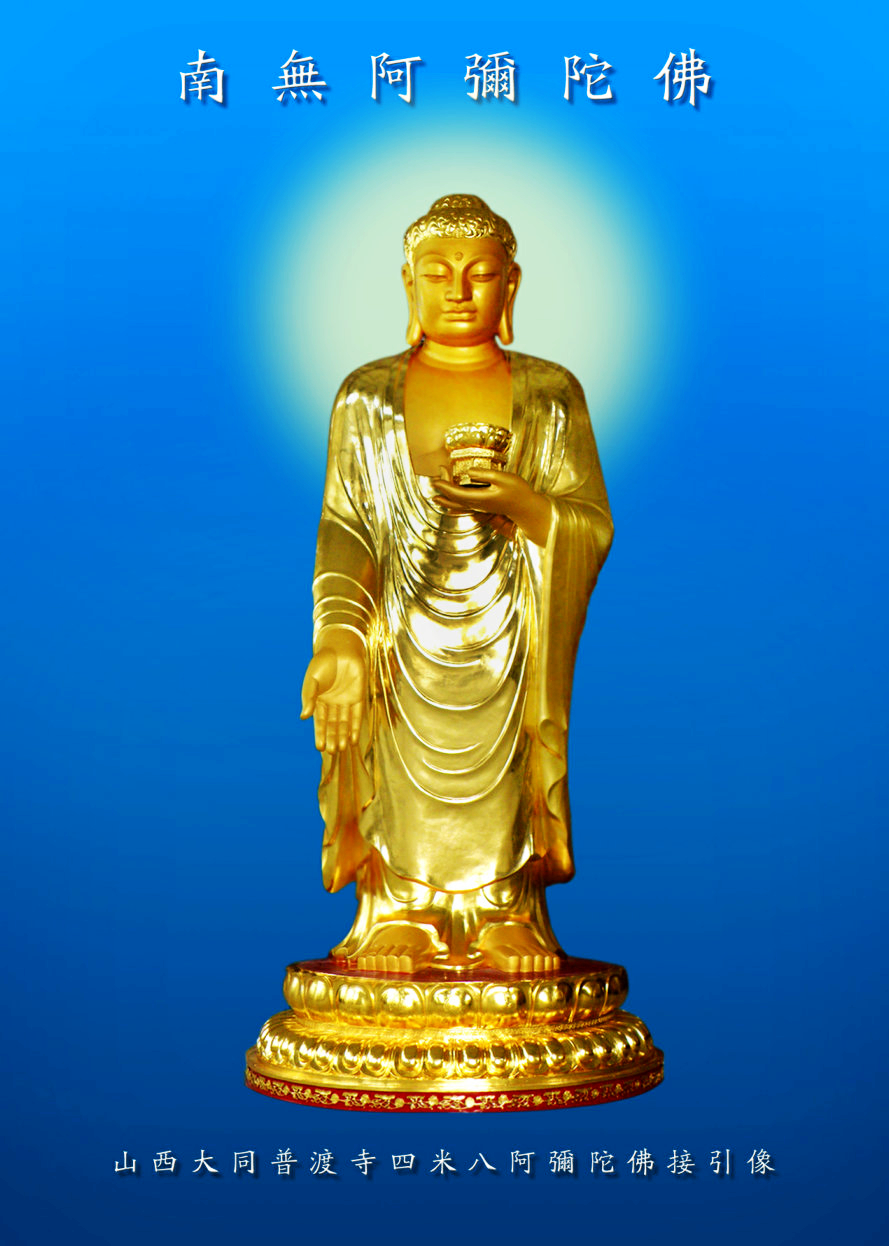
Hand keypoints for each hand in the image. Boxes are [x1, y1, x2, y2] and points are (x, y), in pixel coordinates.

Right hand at [300, 630, 366, 752]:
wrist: (341, 648)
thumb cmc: (323, 662)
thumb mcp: (312, 680)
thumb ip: (309, 698)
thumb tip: (303, 717)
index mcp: (320, 700)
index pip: (320, 721)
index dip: (320, 734)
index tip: (320, 747)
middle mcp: (333, 703)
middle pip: (333, 725)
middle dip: (332, 738)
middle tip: (333, 752)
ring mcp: (346, 700)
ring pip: (344, 723)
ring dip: (343, 736)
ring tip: (342, 748)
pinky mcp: (358, 696)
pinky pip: (357, 715)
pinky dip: (356, 727)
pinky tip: (354, 739)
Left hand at [433, 468, 552, 546]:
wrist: (527, 508)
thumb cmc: (517, 492)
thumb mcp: (502, 477)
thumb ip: (484, 474)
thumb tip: (469, 471)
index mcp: (479, 498)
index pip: (456, 493)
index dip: (444, 486)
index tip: (434, 479)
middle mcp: (477, 505)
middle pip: (454, 500)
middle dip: (443, 491)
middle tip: (434, 480)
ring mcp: (481, 508)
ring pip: (459, 506)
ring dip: (447, 500)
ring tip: (436, 497)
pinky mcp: (485, 507)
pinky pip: (465, 507)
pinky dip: (456, 504)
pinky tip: (452, 506)